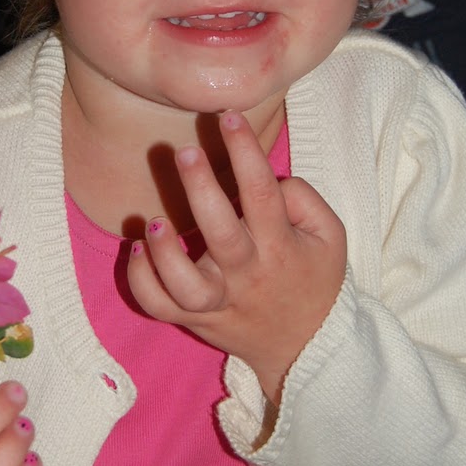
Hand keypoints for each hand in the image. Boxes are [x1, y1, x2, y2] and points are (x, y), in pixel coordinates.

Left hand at [127, 109, 346, 402]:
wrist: (305, 348)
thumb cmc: (314, 279)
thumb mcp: (330, 236)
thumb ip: (304, 199)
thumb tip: (267, 178)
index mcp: (280, 247)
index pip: (262, 194)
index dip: (246, 152)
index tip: (228, 117)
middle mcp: (246, 274)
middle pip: (220, 234)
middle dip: (201, 190)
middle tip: (186, 151)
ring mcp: (217, 300)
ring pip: (186, 286)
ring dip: (165, 253)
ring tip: (154, 220)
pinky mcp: (194, 320)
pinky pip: (161, 308)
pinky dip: (142, 282)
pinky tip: (136, 250)